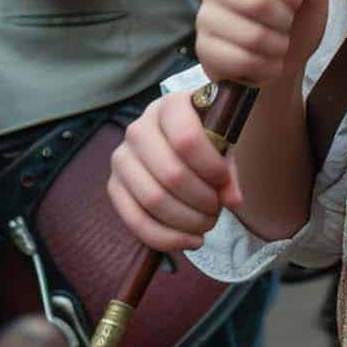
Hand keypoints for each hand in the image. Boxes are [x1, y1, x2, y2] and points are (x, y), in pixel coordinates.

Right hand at [107, 90, 241, 252]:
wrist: (180, 137)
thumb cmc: (206, 138)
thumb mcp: (222, 143)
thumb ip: (229, 169)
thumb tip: (233, 200)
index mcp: (170, 106)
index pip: (187, 139)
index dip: (210, 166)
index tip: (224, 181)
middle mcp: (138, 129)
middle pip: (171, 174)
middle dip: (201, 200)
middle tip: (217, 210)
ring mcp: (121, 158)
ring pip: (153, 200)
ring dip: (186, 221)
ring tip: (207, 224)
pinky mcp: (113, 185)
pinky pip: (134, 220)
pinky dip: (166, 238)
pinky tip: (191, 241)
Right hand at [194, 0, 330, 88]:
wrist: (286, 62)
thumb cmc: (297, 20)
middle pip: (258, 1)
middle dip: (285, 19)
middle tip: (285, 23)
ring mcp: (204, 17)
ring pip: (253, 36)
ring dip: (278, 46)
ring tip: (276, 42)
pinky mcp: (203, 50)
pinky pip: (243, 61)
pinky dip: (265, 66)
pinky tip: (264, 60)